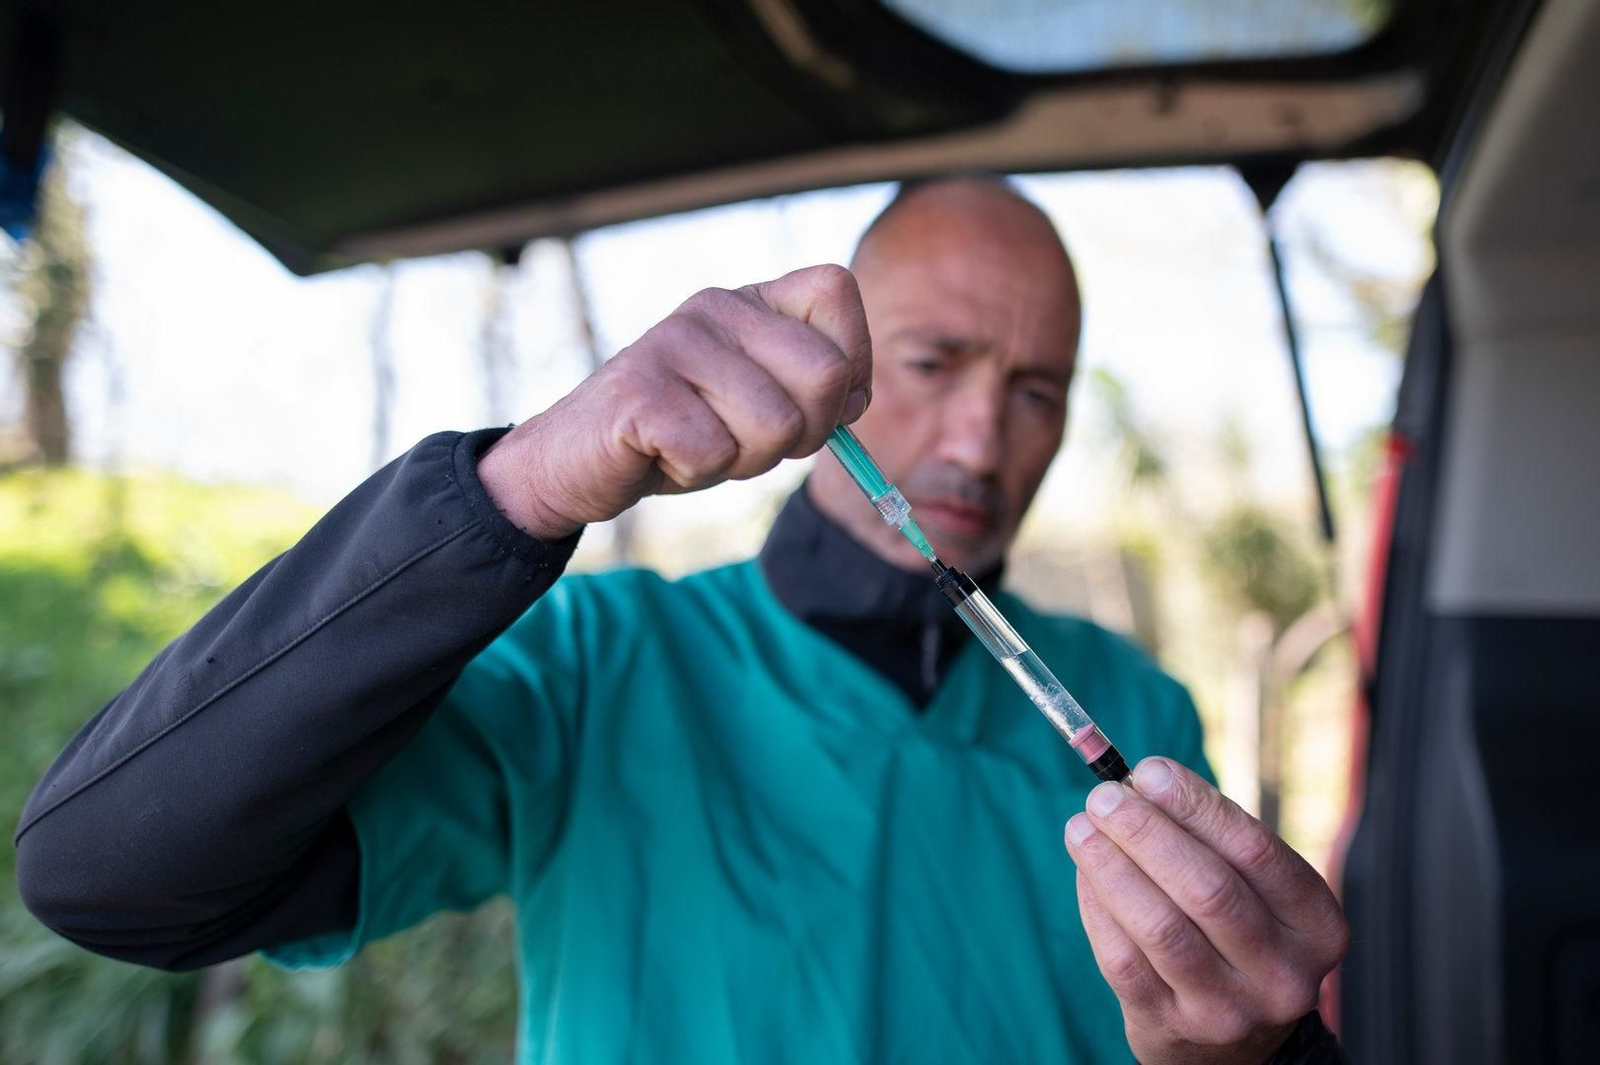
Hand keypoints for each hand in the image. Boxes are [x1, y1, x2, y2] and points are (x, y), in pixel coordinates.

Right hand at [478, 264, 871, 538]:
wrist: (578, 460)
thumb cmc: (682, 434)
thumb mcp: (759, 405)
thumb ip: (811, 391)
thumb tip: (855, 398)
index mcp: (750, 300)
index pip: (835, 290)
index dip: (850, 359)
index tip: (818, 404)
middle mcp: (714, 306)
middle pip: (824, 375)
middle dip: (802, 434)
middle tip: (747, 439)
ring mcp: (673, 343)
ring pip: (776, 425)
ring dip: (744, 460)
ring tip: (700, 446)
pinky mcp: (638, 394)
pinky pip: (716, 454)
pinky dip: (698, 473)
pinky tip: (665, 456)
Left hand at [1064, 758, 1348, 1064]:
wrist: (1230, 1045)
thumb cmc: (1236, 935)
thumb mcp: (1253, 891)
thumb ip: (1211, 837)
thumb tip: (1144, 780)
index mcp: (1317, 926)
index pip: (1255, 852)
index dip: (1196, 806)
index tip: (1148, 771)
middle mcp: (1283, 974)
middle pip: (1206, 889)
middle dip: (1146, 832)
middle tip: (1104, 796)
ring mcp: (1229, 1010)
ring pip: (1159, 926)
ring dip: (1110, 866)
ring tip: (1080, 828)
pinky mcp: (1171, 1029)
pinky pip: (1122, 960)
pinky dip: (1096, 908)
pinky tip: (1085, 874)